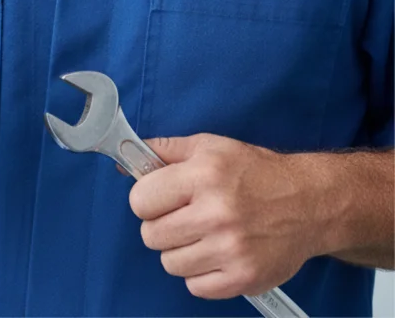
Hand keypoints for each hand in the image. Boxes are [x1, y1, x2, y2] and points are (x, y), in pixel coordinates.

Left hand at [129, 133, 318, 299]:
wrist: (309, 203)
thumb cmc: (254, 171)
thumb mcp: (208, 146)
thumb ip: (164, 151)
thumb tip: (124, 161)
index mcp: (203, 176)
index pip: (141, 200)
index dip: (146, 199)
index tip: (159, 198)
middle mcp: (216, 213)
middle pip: (151, 235)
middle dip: (160, 225)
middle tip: (182, 216)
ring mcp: (231, 250)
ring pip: (170, 263)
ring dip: (180, 250)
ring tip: (201, 234)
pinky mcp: (245, 278)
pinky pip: (195, 287)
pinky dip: (200, 274)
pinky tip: (214, 254)